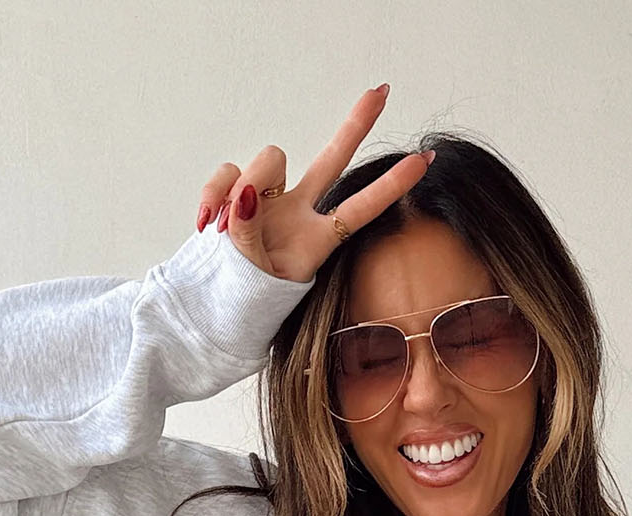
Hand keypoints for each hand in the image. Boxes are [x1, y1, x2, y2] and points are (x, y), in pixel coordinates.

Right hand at [193, 84, 431, 284]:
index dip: (392, 185)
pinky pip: (228, 173)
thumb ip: (249, 237)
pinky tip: (206, 222)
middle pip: (332, 160)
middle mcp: (297, 214)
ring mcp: (268, 201)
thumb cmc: (239, 304)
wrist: (207, 309)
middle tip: (381, 91)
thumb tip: (244, 194)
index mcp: (315, 241)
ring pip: (268, 159)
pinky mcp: (236, 194)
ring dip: (242, 185)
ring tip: (224, 230)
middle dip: (355, 125)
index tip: (425, 160)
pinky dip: (213, 192)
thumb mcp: (251, 280)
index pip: (360, 207)